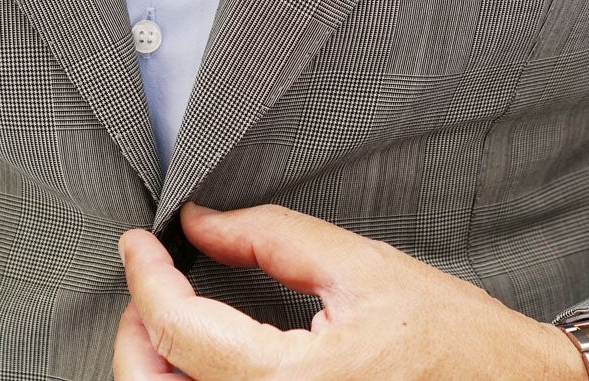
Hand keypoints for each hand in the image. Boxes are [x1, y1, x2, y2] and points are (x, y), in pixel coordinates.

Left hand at [113, 203, 588, 380]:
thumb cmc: (453, 337)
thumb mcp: (361, 266)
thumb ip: (269, 238)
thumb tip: (199, 223)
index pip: (178, 328)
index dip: (144, 276)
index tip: (135, 244)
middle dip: (135, 333)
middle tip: (145, 283)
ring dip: (155, 368)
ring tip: (167, 320)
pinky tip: (202, 361)